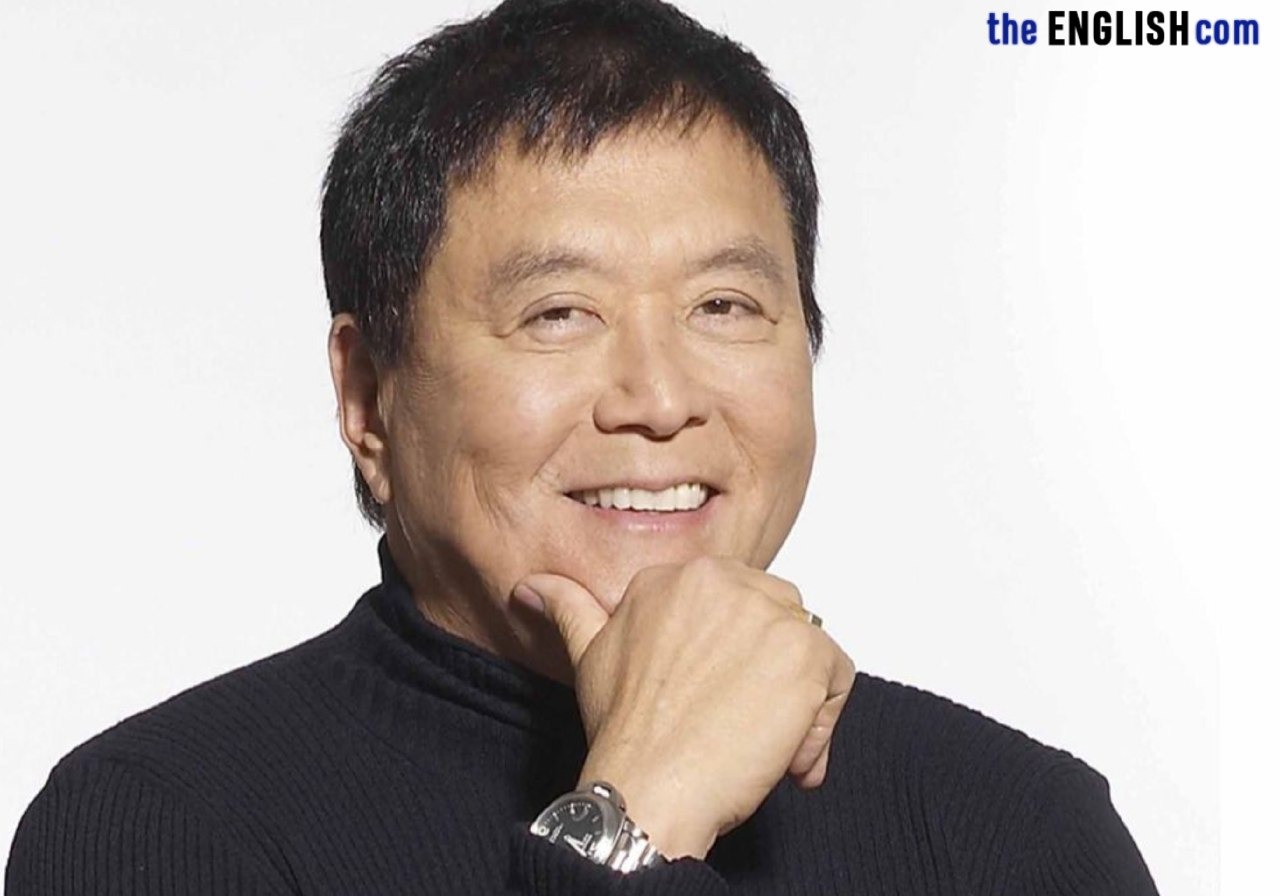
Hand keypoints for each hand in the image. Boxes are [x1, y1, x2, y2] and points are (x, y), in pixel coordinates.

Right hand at [514, 557, 855, 859]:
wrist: (648, 786)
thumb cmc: (625, 732)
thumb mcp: (589, 656)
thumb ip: (569, 607)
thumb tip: (531, 586)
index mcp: (679, 576)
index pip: (739, 600)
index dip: (736, 655)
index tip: (719, 697)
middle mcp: (724, 582)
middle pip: (781, 615)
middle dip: (772, 673)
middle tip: (742, 725)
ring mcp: (768, 615)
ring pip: (812, 648)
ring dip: (798, 703)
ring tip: (764, 748)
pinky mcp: (804, 653)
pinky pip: (838, 679)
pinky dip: (822, 724)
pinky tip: (785, 757)